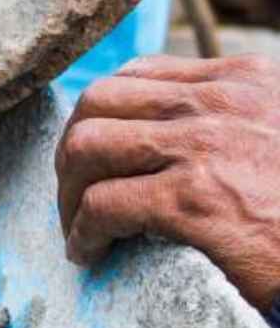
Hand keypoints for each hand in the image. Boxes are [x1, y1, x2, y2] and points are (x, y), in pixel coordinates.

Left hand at [57, 54, 279, 308]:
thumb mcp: (279, 136)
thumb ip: (236, 122)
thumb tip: (174, 136)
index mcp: (244, 80)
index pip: (139, 75)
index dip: (101, 115)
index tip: (95, 152)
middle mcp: (219, 102)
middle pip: (98, 104)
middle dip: (72, 149)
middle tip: (73, 191)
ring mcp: (203, 148)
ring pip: (88, 148)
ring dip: (68, 190)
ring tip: (75, 225)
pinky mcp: (194, 201)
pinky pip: (102, 205)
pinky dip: (83, 231)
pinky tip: (90, 252)